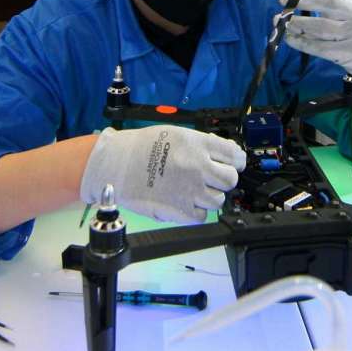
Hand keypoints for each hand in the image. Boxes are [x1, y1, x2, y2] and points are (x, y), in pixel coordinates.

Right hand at [79, 125, 244, 223]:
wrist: (116, 165)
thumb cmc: (141, 147)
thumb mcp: (176, 134)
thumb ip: (201, 145)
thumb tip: (222, 154)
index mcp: (198, 145)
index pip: (234, 155)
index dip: (235, 161)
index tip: (233, 164)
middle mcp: (199, 168)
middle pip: (230, 180)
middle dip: (223, 179)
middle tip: (211, 178)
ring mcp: (191, 191)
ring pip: (218, 200)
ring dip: (209, 196)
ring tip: (193, 190)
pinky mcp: (180, 210)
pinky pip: (201, 216)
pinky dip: (195, 211)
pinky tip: (183, 201)